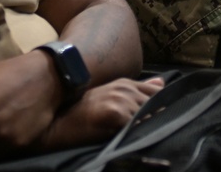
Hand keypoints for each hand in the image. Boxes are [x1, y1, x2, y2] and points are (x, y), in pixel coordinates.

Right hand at [39, 77, 164, 151]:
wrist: (58, 123)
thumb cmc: (83, 112)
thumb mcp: (110, 95)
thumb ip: (138, 90)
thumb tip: (162, 83)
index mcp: (125, 83)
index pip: (156, 93)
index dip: (161, 107)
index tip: (161, 119)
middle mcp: (125, 88)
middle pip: (156, 105)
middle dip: (157, 117)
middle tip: (151, 130)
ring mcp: (120, 99)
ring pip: (149, 116)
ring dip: (149, 126)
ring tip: (141, 135)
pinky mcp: (116, 113)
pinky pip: (138, 125)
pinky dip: (139, 132)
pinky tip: (132, 137)